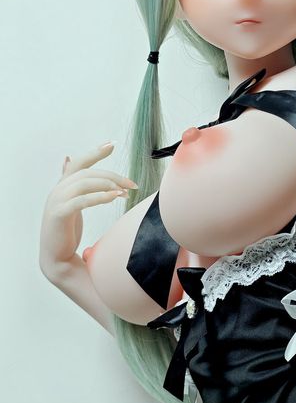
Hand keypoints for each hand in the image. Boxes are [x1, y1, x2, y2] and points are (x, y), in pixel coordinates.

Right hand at [39, 143, 136, 276]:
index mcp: (62, 187)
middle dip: (112, 176)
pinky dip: (99, 196)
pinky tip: (114, 197)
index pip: (78, 164)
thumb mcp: (71, 204)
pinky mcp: (59, 214)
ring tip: (124, 191)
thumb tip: (67, 159)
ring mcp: (56, 201)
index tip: (112, 144)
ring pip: (84, 183)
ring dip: (108, 185)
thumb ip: (74, 186)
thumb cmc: (66, 231)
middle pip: (87, 173)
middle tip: (131, 184)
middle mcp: (57, 190)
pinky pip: (81, 200)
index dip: (94, 153)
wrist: (56, 258)